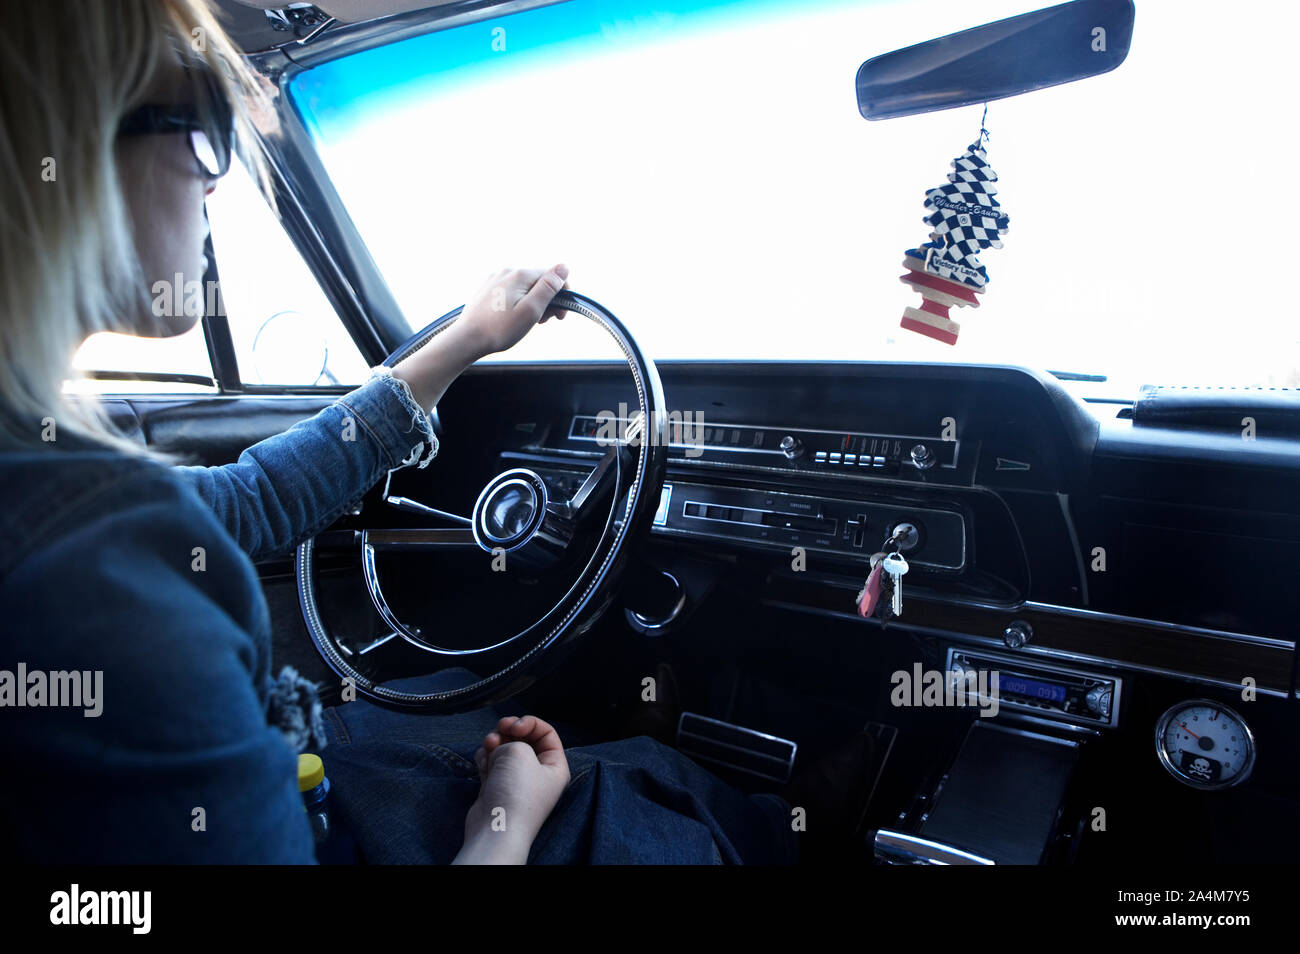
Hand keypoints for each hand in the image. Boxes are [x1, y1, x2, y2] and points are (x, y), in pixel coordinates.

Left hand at [390, 264, 569, 412]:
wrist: (467, 339)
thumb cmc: (500, 329)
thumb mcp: (531, 310)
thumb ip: (548, 287)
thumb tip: (564, 267)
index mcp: (519, 275)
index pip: (552, 275)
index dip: (562, 294)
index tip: (560, 315)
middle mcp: (507, 272)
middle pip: (539, 281)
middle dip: (547, 300)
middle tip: (543, 322)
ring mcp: (496, 279)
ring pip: (526, 287)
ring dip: (534, 303)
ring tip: (529, 323)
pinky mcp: (488, 289)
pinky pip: (512, 291)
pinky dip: (520, 303)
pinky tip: (515, 319)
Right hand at [451, 715, 570, 864]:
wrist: (495, 828)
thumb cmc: (515, 793)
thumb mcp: (519, 751)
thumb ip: (512, 739)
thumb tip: (500, 745)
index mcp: (554, 766)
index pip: (546, 733)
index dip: (529, 723)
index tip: (514, 727)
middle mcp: (537, 774)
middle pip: (523, 739)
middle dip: (508, 731)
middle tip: (499, 730)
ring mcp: (516, 781)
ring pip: (504, 749)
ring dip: (494, 743)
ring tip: (489, 748)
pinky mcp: (496, 786)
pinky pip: (491, 762)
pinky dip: (485, 758)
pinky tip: (482, 764)